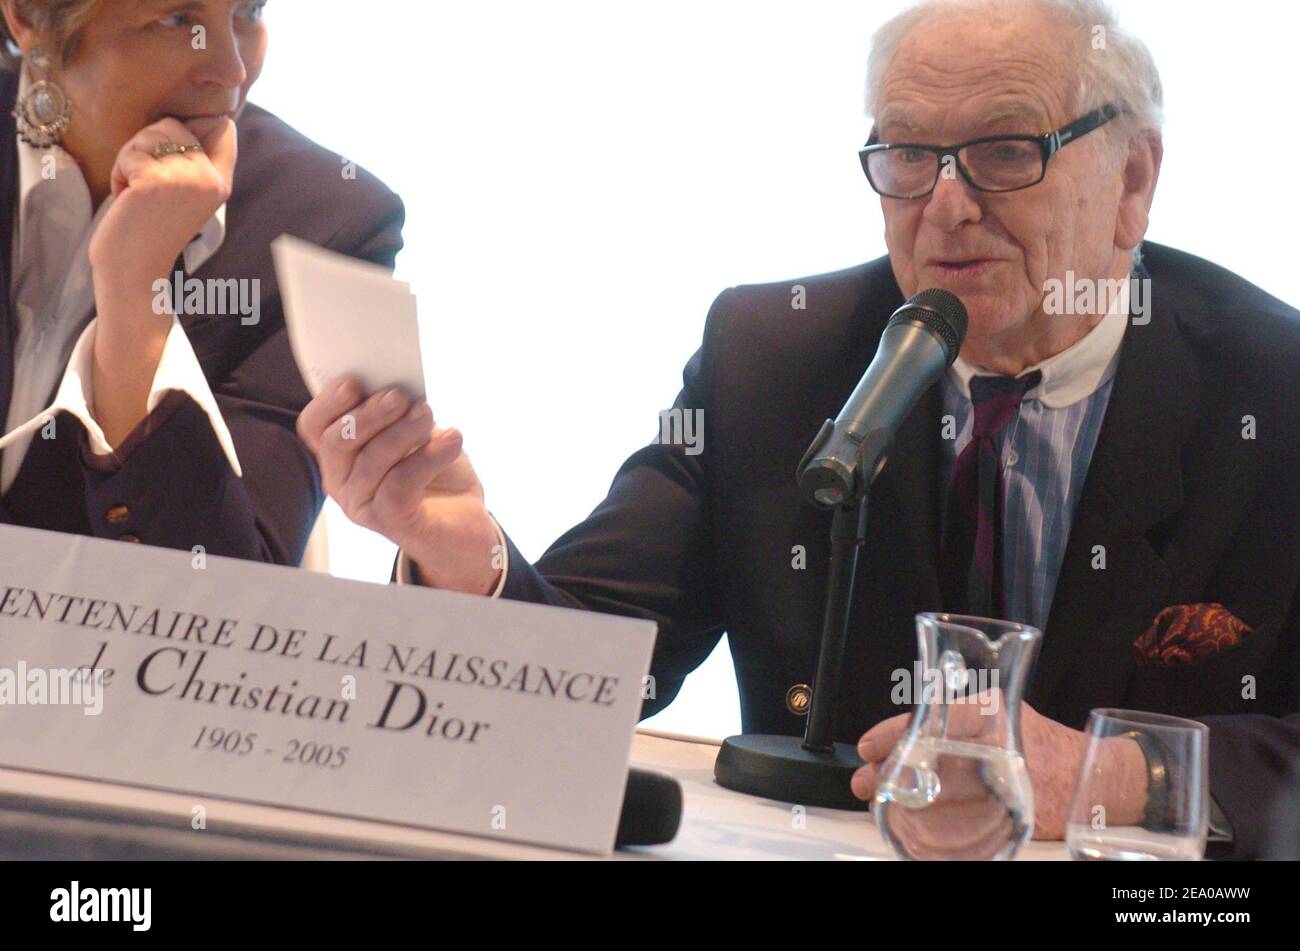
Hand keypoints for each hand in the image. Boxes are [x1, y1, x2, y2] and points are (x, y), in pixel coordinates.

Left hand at [89, 116, 236, 288]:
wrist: (135, 271)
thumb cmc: (151, 230)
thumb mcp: (187, 193)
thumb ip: (195, 161)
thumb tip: (192, 118)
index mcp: (221, 182)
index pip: (223, 127)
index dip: (195, 125)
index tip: (176, 151)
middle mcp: (210, 179)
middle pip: (174, 123)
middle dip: (148, 144)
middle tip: (145, 180)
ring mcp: (185, 179)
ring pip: (149, 134)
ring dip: (130, 158)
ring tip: (135, 191)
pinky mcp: (156, 180)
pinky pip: (129, 153)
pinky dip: (118, 173)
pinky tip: (126, 199)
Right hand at [297, 377, 503, 594]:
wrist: (463, 525)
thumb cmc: (435, 471)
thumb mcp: (418, 431)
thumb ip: (401, 411)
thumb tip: (399, 387)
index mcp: (341, 455)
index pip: (314, 427)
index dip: (328, 403)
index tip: (354, 382)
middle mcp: (342, 483)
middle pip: (337, 442)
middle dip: (369, 414)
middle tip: (401, 396)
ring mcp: (363, 506)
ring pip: (371, 461)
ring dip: (403, 431)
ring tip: (428, 414)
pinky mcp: (392, 523)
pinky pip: (400, 485)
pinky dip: (428, 457)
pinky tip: (452, 440)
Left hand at [851, 700, 1146, 838]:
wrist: (1093, 774)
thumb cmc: (1038, 740)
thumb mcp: (997, 710)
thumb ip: (953, 715)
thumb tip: (897, 736)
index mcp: (990, 713)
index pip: (928, 719)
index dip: (890, 735)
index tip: (866, 747)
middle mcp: (997, 745)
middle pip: (926, 763)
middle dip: (889, 774)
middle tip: (866, 781)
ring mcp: (1006, 784)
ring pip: (939, 799)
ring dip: (905, 805)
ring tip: (883, 805)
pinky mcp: (1015, 817)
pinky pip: (965, 829)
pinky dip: (936, 832)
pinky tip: (916, 830)